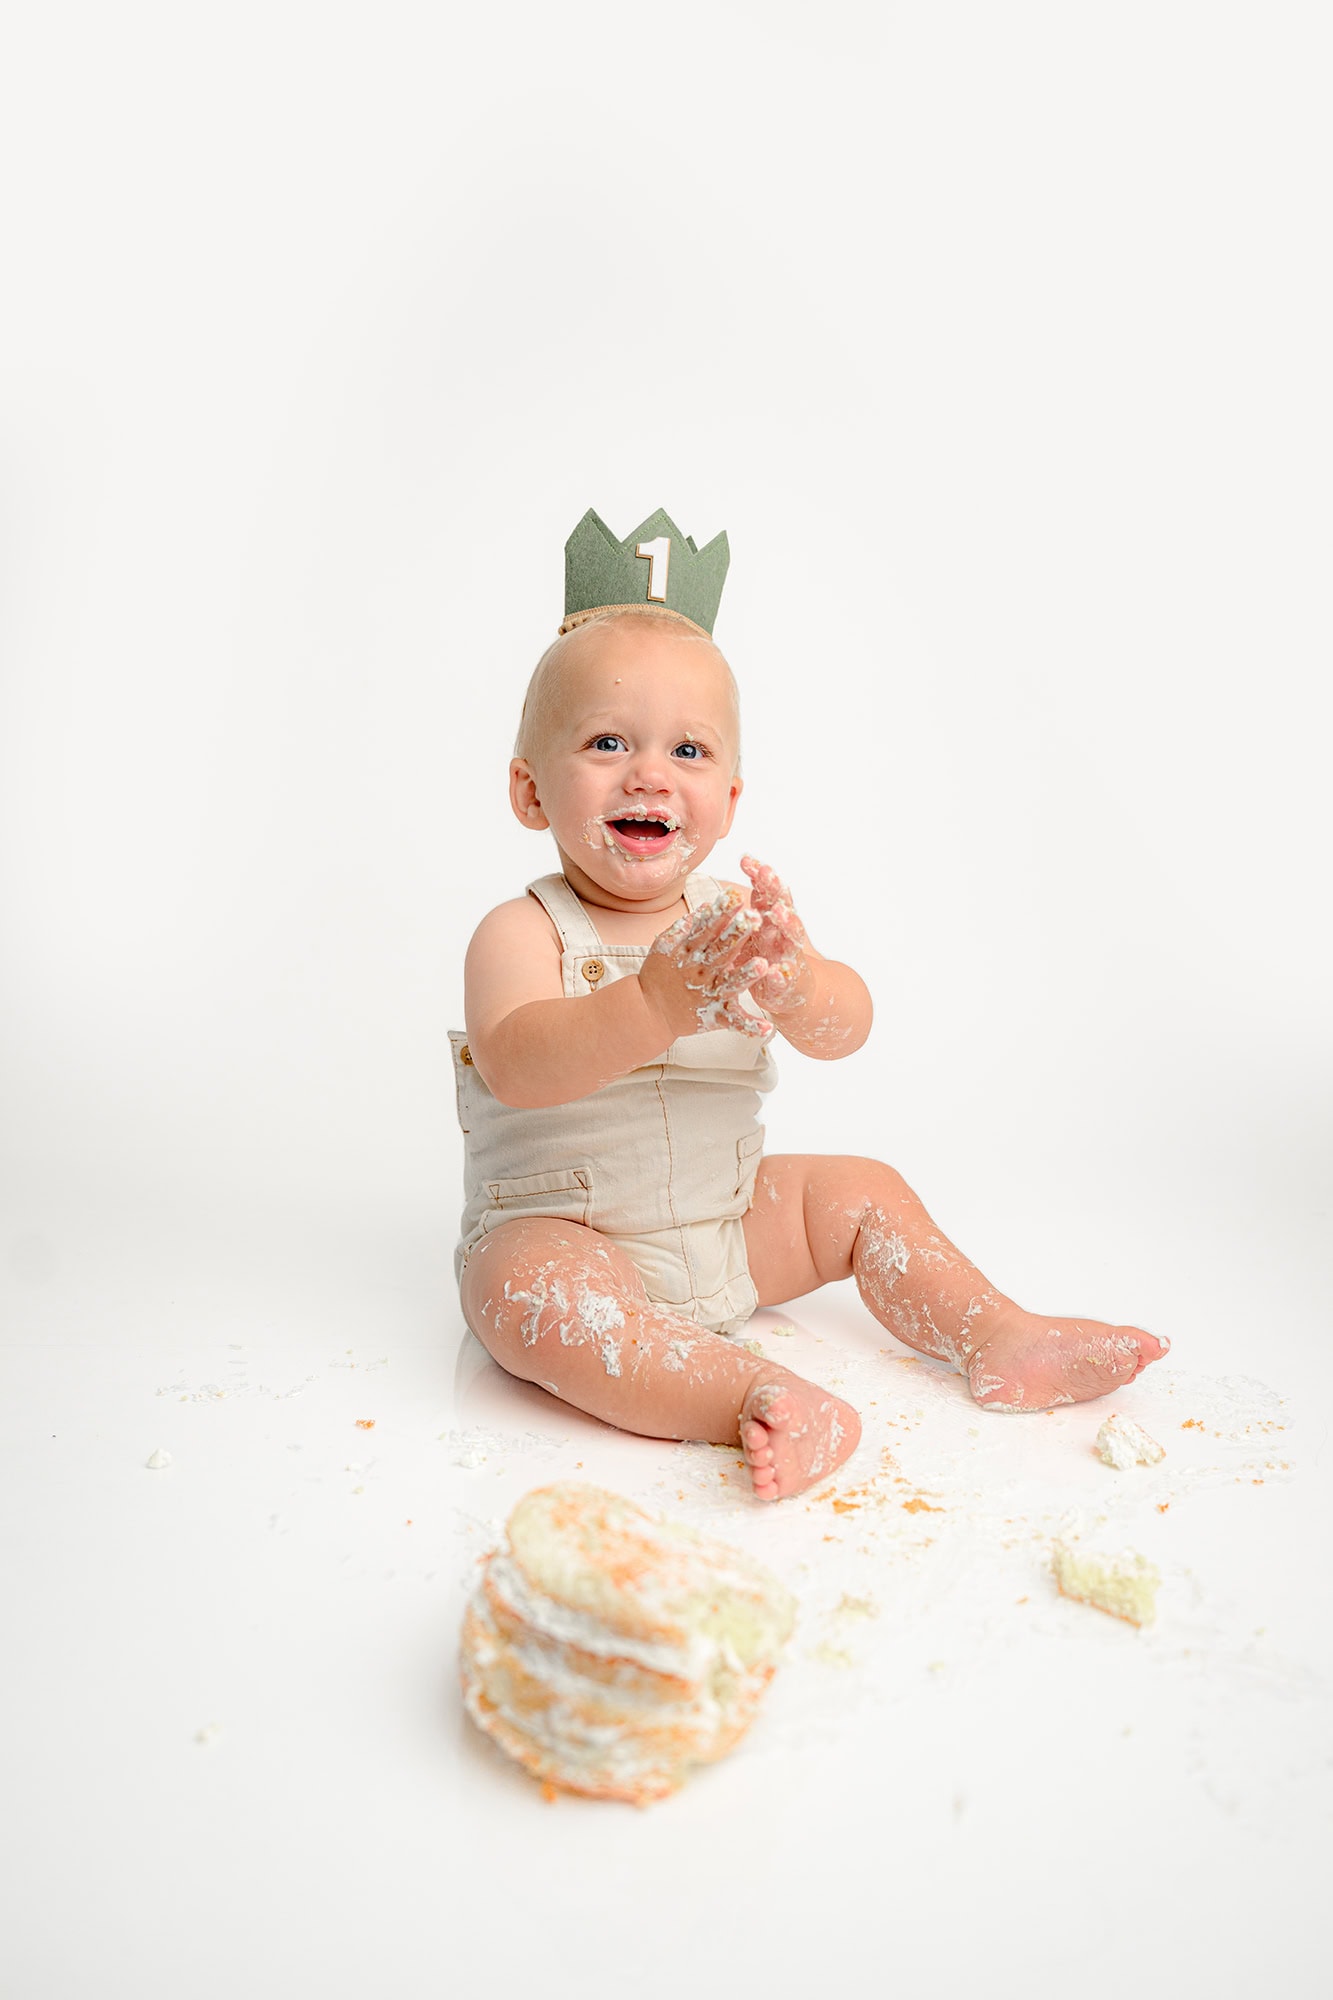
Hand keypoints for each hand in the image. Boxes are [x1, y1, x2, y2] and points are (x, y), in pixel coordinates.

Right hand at [639, 888, 774, 1041]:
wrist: (647, 1011)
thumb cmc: (658, 974)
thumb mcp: (664, 946)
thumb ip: (686, 927)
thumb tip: (708, 906)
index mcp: (690, 953)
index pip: (708, 929)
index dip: (721, 912)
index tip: (736, 896)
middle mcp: (701, 973)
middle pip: (722, 951)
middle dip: (738, 934)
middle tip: (755, 917)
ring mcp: (709, 995)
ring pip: (730, 984)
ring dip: (746, 975)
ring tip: (762, 965)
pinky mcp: (715, 1016)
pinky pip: (734, 1022)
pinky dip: (750, 1027)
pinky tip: (767, 1029)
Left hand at [740, 855, 811, 1013]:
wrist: (793, 994)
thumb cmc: (770, 956)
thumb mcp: (760, 927)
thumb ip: (758, 899)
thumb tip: (748, 860)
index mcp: (774, 921)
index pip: (768, 893)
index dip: (760, 876)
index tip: (746, 859)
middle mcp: (785, 935)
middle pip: (783, 907)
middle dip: (775, 890)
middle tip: (767, 873)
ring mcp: (790, 957)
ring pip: (792, 937)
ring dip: (786, 923)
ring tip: (778, 911)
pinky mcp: (788, 985)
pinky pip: (785, 979)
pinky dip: (781, 975)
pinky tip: (777, 972)